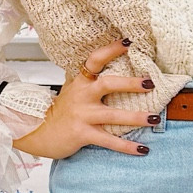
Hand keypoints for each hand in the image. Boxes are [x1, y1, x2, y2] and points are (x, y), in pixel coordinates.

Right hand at [14, 35, 155, 160]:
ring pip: (113, 115)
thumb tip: (115, 66)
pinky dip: (126, 146)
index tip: (128, 43)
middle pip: (107, 84)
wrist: (38, 132)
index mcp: (80, 82)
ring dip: (136, 117)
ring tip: (155, 118)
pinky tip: (143, 150)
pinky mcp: (83, 134)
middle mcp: (82, 96)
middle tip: (150, 83)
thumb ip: (90, 79)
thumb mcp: (73, 90)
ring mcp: (82, 115)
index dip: (110, 50)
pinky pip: (109, 140)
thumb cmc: (62, 110)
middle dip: (130, 83)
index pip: (94, 60)